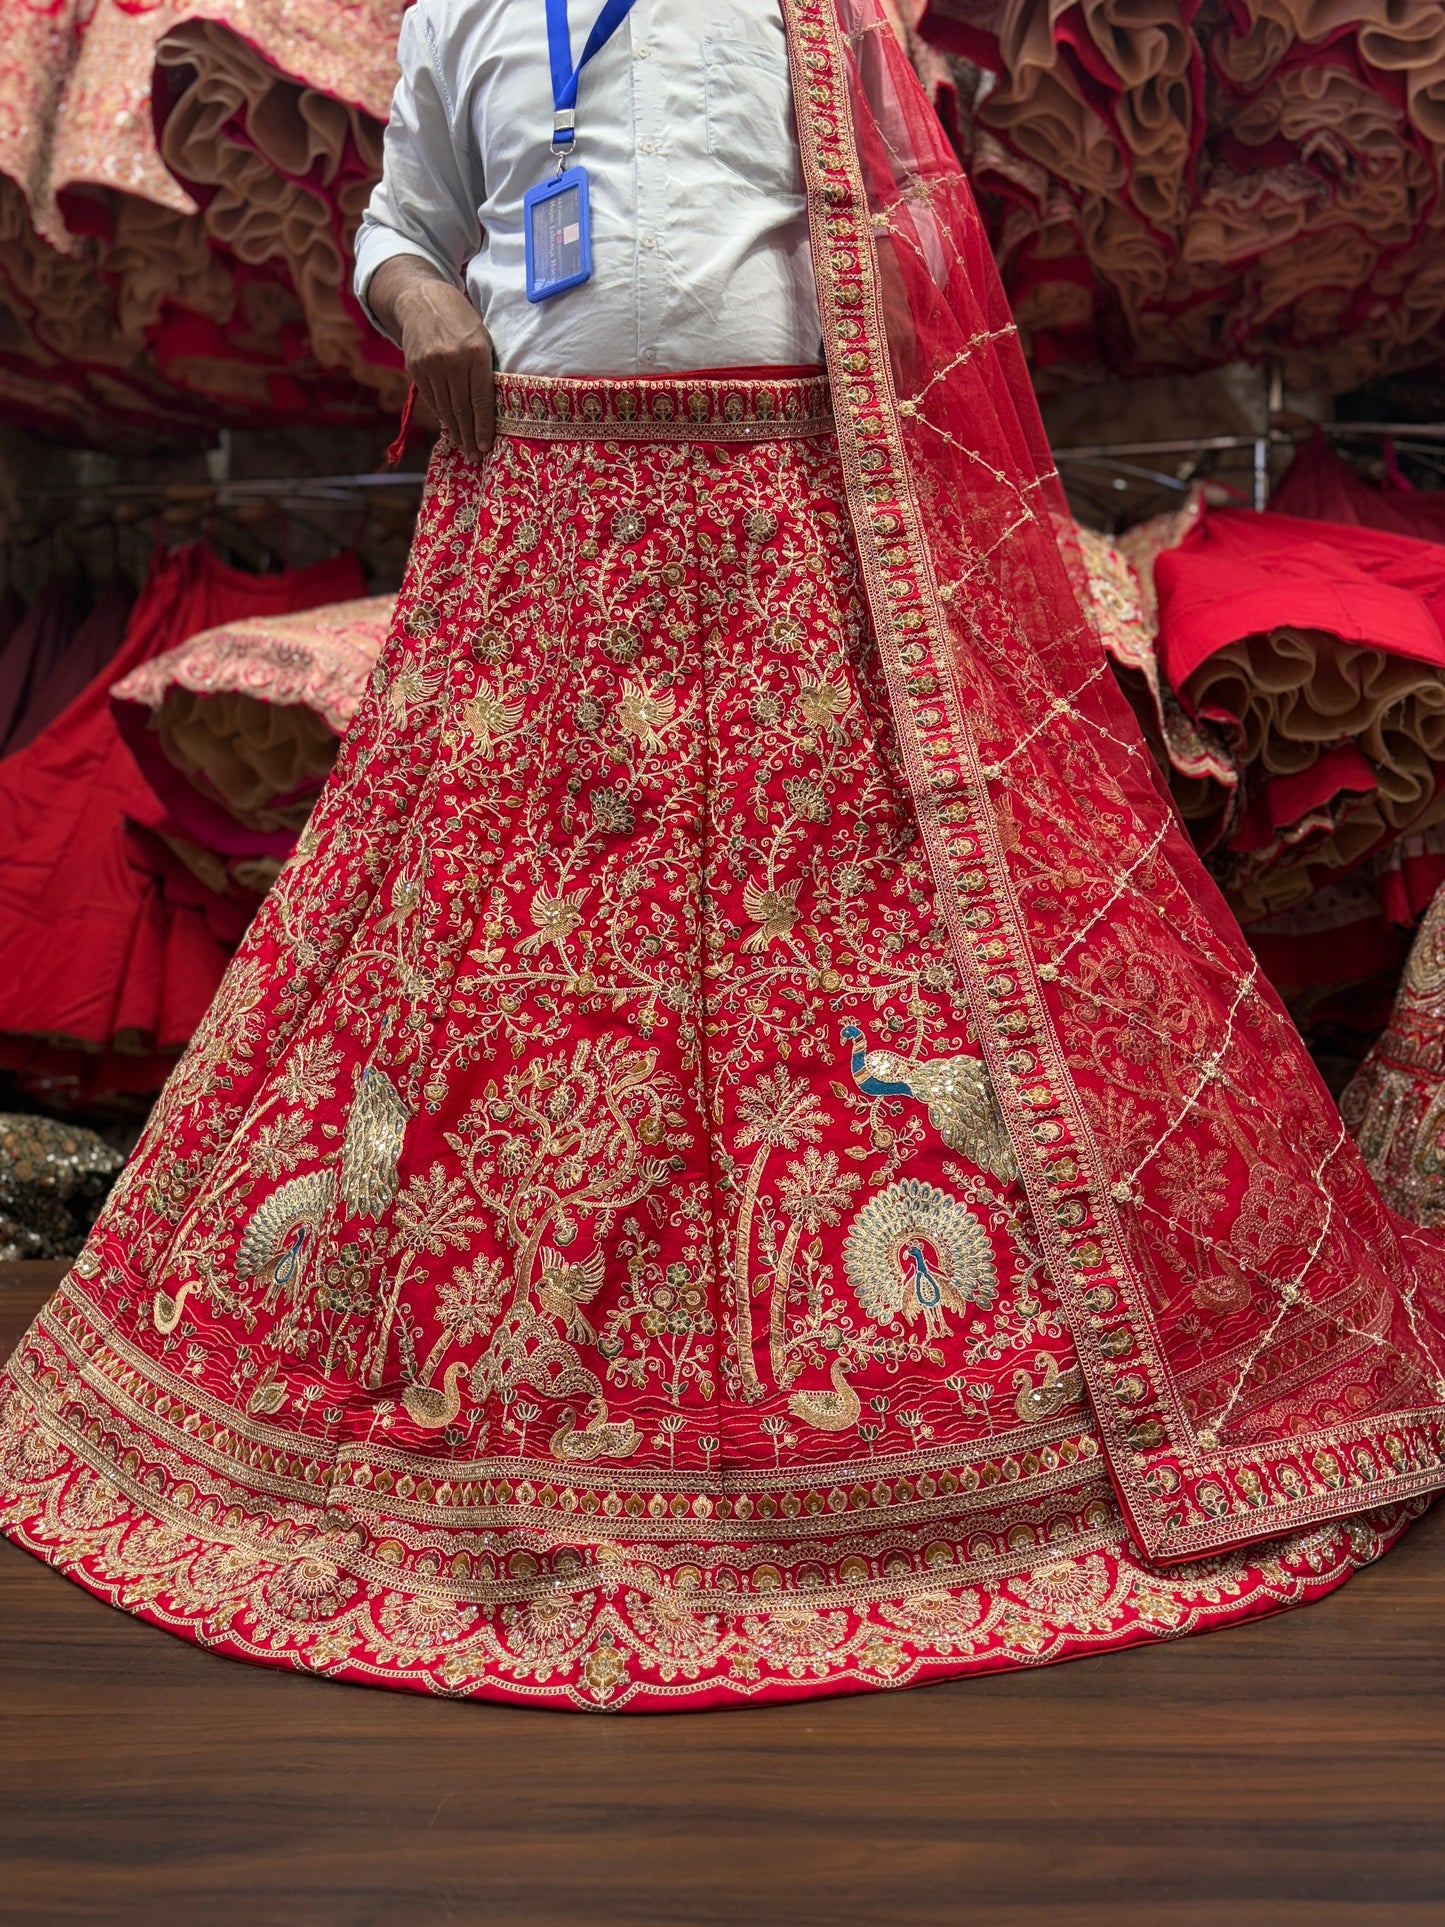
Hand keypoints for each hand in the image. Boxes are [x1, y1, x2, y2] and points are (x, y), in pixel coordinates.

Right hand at [370, 256, 495, 460]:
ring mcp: (431, 365)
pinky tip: (449, 428)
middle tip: (475, 456)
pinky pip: (431, 399)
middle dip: (470, 436)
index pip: (480, 399)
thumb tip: (489, 408)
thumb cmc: (460, 320)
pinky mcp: (415, 367)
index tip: (486, 446)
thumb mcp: (481, 337)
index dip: (483, 426)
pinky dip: (441, 415)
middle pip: (463, 408)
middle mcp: (452, 360)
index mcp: (476, 352)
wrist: (421, 299)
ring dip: (456, 431)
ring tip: (464, 448)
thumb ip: (484, 369)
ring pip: (446, 407)